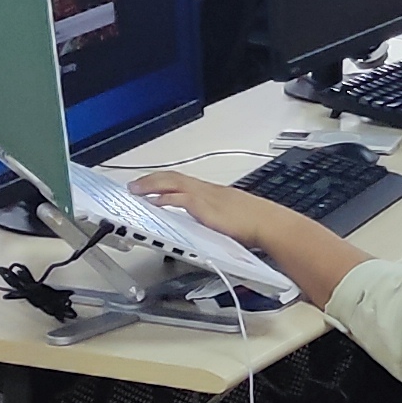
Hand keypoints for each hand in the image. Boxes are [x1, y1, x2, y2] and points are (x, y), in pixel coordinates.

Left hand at [132, 169, 300, 250]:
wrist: (267, 223)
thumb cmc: (255, 223)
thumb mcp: (231, 216)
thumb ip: (216, 217)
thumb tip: (209, 225)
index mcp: (212, 192)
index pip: (182, 181)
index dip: (163, 181)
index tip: (150, 185)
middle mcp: (206, 189)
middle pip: (173, 177)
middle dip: (151, 180)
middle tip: (134, 185)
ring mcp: (205, 196)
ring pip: (172, 183)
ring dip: (151, 185)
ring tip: (136, 190)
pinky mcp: (204, 206)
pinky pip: (179, 198)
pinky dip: (164, 198)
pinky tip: (153, 202)